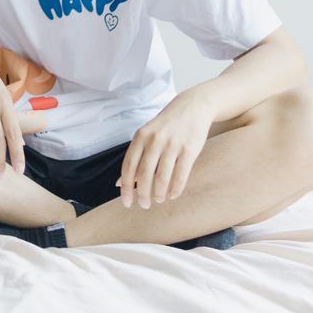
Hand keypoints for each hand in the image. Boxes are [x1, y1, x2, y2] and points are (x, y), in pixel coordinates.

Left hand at [116, 87, 213, 208]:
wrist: (193, 106)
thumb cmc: (166, 125)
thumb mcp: (147, 135)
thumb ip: (134, 156)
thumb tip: (119, 183)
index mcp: (141, 136)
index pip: (129, 166)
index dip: (127, 187)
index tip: (126, 202)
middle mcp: (155, 140)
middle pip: (144, 174)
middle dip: (142, 194)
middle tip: (144, 205)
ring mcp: (173, 144)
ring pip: (162, 177)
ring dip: (159, 194)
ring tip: (158, 200)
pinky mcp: (189, 149)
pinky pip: (180, 175)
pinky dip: (175, 189)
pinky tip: (172, 195)